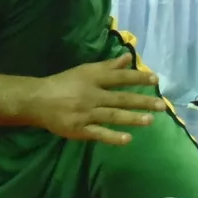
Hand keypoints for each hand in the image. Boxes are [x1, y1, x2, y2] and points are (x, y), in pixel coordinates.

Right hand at [30, 56, 163, 144]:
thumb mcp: (84, 71)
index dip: (137, 78)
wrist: (37, 100)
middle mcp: (90, 95)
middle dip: (141, 101)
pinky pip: (98, 133)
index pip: (118, 77)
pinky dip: (113, 136)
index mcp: (91, 78)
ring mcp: (85, 113)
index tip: (155, 80)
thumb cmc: (63, 84)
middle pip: (119, 98)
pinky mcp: (79, 129)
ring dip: (132, 118)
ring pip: (112, 116)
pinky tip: (127, 139)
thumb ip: (107, 66)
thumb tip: (128, 58)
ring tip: (150, 121)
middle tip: (161, 105)